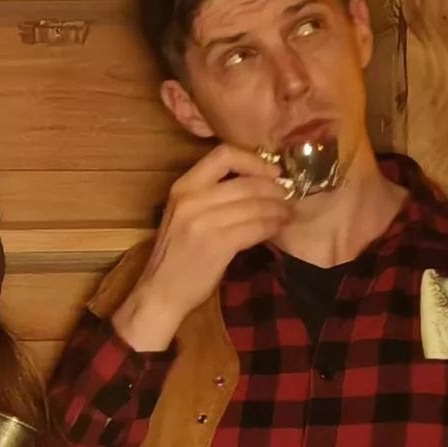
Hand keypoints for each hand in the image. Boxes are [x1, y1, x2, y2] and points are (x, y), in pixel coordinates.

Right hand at [116, 145, 291, 351]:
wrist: (161, 291)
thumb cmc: (176, 253)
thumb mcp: (184, 214)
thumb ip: (211, 195)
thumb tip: (256, 181)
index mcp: (183, 187)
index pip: (223, 155)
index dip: (253, 160)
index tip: (270, 172)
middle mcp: (191, 200)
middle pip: (246, 182)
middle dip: (274, 189)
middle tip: (286, 196)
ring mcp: (203, 223)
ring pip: (255, 205)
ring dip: (278, 209)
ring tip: (286, 213)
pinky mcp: (217, 245)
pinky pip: (256, 228)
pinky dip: (271, 226)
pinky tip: (276, 228)